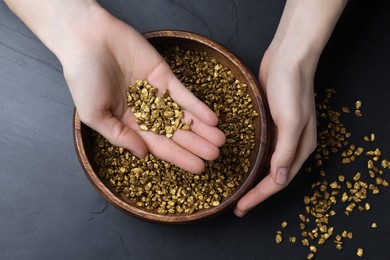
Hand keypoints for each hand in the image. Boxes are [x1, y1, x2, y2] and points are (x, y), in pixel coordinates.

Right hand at [58, 4, 224, 173]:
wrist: (87, 39)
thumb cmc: (83, 78)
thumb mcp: (94, 114)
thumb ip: (118, 135)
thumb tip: (143, 154)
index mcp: (129, 124)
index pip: (159, 145)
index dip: (179, 157)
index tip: (198, 168)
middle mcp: (146, 111)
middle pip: (176, 132)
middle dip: (196, 145)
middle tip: (216, 156)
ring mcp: (157, 93)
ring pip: (183, 114)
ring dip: (202, 128)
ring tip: (220, 140)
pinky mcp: (164, 75)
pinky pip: (184, 93)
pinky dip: (198, 106)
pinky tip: (212, 119)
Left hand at [234, 0, 346, 216]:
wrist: (288, 58)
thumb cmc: (291, 87)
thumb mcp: (291, 120)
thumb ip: (286, 151)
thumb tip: (279, 180)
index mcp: (300, 148)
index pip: (279, 181)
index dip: (260, 196)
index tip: (241, 207)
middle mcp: (292, 145)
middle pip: (272, 177)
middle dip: (255, 194)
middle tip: (237, 207)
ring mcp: (280, 135)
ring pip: (265, 165)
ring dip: (252, 180)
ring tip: (236, 192)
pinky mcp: (269, 124)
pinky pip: (260, 149)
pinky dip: (250, 161)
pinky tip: (238, 165)